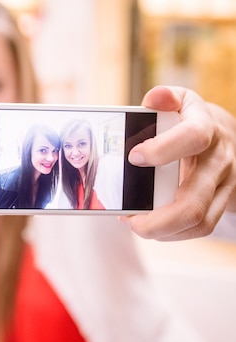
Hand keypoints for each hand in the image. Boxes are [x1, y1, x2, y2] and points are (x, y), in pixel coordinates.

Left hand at [122, 86, 235, 240]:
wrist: (223, 137)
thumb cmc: (189, 121)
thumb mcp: (179, 102)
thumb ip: (165, 98)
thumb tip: (154, 98)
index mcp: (206, 128)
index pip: (193, 137)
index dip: (164, 149)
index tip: (134, 157)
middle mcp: (219, 159)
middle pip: (193, 200)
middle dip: (158, 218)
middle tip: (129, 218)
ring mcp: (222, 185)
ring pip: (199, 220)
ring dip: (163, 231)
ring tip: (135, 224)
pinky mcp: (220, 202)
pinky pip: (201, 227)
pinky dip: (173, 234)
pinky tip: (151, 227)